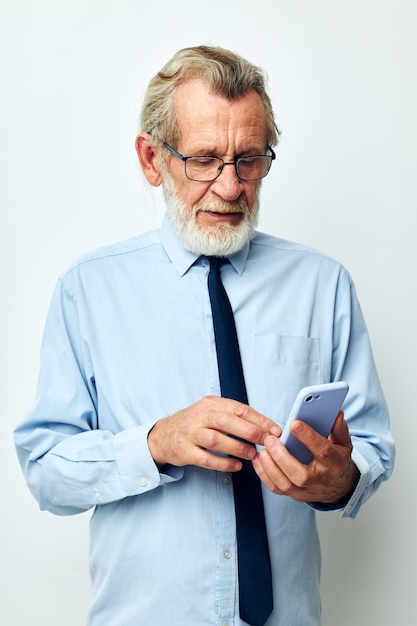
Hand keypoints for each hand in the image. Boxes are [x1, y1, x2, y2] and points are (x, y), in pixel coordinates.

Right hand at [148, 396, 280, 472]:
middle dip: (250, 431)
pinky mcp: (184, 451)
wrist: (163, 435)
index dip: (259, 419)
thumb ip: (233, 416)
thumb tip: (264, 426)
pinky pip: (206, 458)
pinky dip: (223, 463)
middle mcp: (199, 416)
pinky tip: (236, 465)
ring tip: (252, 455)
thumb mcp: (211, 412)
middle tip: (267, 441)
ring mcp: (190, 433)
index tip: (275, 429)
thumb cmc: (194, 424)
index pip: (238, 408)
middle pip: (227, 421)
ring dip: (237, 447)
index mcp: (210, 404)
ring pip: (216, 439)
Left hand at [252, 411, 358, 503]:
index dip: (308, 437)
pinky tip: (259, 458)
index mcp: (334, 464)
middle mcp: (319, 480)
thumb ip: (338, 428)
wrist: (338, 488)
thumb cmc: (337, 461)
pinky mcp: (293, 494)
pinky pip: (275, 487)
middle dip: (282, 456)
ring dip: (270, 466)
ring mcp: (305, 490)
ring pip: (285, 483)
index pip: (322, 451)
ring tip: (263, 449)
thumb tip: (336, 411)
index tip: (294, 423)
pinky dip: (264, 473)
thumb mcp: (343, 443)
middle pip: (300, 475)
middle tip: (270, 439)